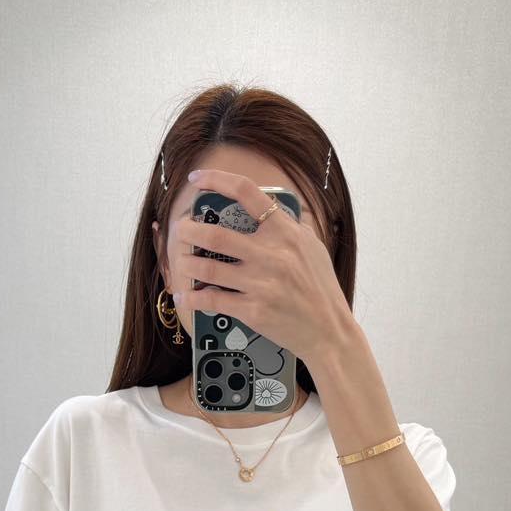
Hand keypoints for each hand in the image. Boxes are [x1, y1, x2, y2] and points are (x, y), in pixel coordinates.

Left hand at [170, 167, 353, 369]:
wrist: (329, 331)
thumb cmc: (321, 289)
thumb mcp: (313, 248)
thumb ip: (292, 226)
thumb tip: (274, 206)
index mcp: (285, 232)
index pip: (246, 193)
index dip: (216, 180)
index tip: (197, 179)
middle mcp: (271, 254)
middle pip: (216, 234)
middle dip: (188, 230)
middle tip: (180, 230)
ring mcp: (260, 283)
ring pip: (208, 267)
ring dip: (187, 263)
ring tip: (182, 261)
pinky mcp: (253, 310)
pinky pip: (213, 300)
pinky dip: (194, 297)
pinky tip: (186, 296)